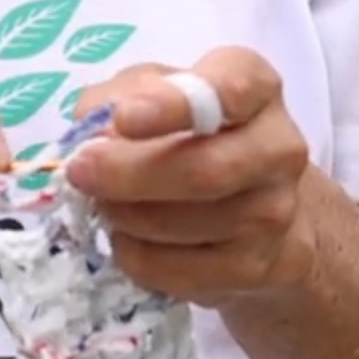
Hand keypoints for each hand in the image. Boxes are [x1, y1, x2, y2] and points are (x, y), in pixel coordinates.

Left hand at [60, 48, 320, 306]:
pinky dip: (133, 254)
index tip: (124, 117)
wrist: (262, 213)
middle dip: (127, 174)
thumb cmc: (198, 136)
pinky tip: (129, 237)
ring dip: (123, 215)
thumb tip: (91, 128)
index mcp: (257, 89)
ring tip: (105, 203)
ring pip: (180, 224)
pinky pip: (173, 269)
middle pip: (203, 170)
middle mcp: (279, 149)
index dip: (173, 105)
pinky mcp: (256, 268)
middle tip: (79, 171)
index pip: (230, 89)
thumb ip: (123, 95)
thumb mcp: (161, 93)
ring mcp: (274, 214)